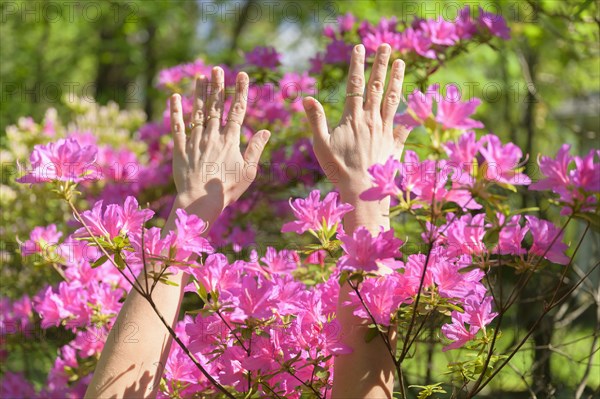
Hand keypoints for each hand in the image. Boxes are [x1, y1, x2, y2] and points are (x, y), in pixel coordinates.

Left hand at [169, 67, 270, 217]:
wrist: (200, 201)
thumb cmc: (227, 189)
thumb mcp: (248, 171)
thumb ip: (256, 149)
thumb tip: (266, 131)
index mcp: (230, 140)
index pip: (237, 111)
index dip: (241, 92)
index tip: (242, 75)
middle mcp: (212, 136)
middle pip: (216, 106)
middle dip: (218, 86)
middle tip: (218, 69)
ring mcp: (195, 140)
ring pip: (198, 112)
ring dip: (200, 93)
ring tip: (201, 77)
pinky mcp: (179, 148)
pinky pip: (177, 126)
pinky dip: (176, 111)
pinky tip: (175, 97)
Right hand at [302, 43, 407, 199]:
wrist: (361, 190)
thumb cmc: (338, 169)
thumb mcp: (321, 144)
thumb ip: (316, 120)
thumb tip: (306, 98)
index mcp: (353, 118)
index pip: (355, 85)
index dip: (358, 65)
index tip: (360, 47)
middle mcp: (371, 119)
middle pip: (376, 86)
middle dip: (380, 64)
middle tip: (385, 45)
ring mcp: (385, 130)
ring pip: (392, 100)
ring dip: (397, 80)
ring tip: (401, 63)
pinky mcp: (395, 144)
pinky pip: (405, 126)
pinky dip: (411, 115)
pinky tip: (417, 106)